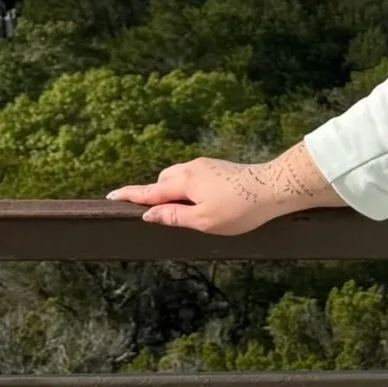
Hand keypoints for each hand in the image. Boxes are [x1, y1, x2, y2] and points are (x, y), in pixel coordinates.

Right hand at [105, 147, 334, 234]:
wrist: (277, 187)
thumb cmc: (241, 208)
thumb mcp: (203, 220)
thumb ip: (174, 216)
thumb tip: (149, 214)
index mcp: (184, 181)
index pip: (149, 191)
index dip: (129, 196)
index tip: (110, 197)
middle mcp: (192, 168)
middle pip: (164, 181)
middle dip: (156, 195)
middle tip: (158, 215)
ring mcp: (208, 166)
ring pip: (181, 178)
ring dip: (175, 192)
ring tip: (185, 212)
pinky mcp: (221, 168)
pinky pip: (195, 177)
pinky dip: (190, 189)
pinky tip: (203, 202)